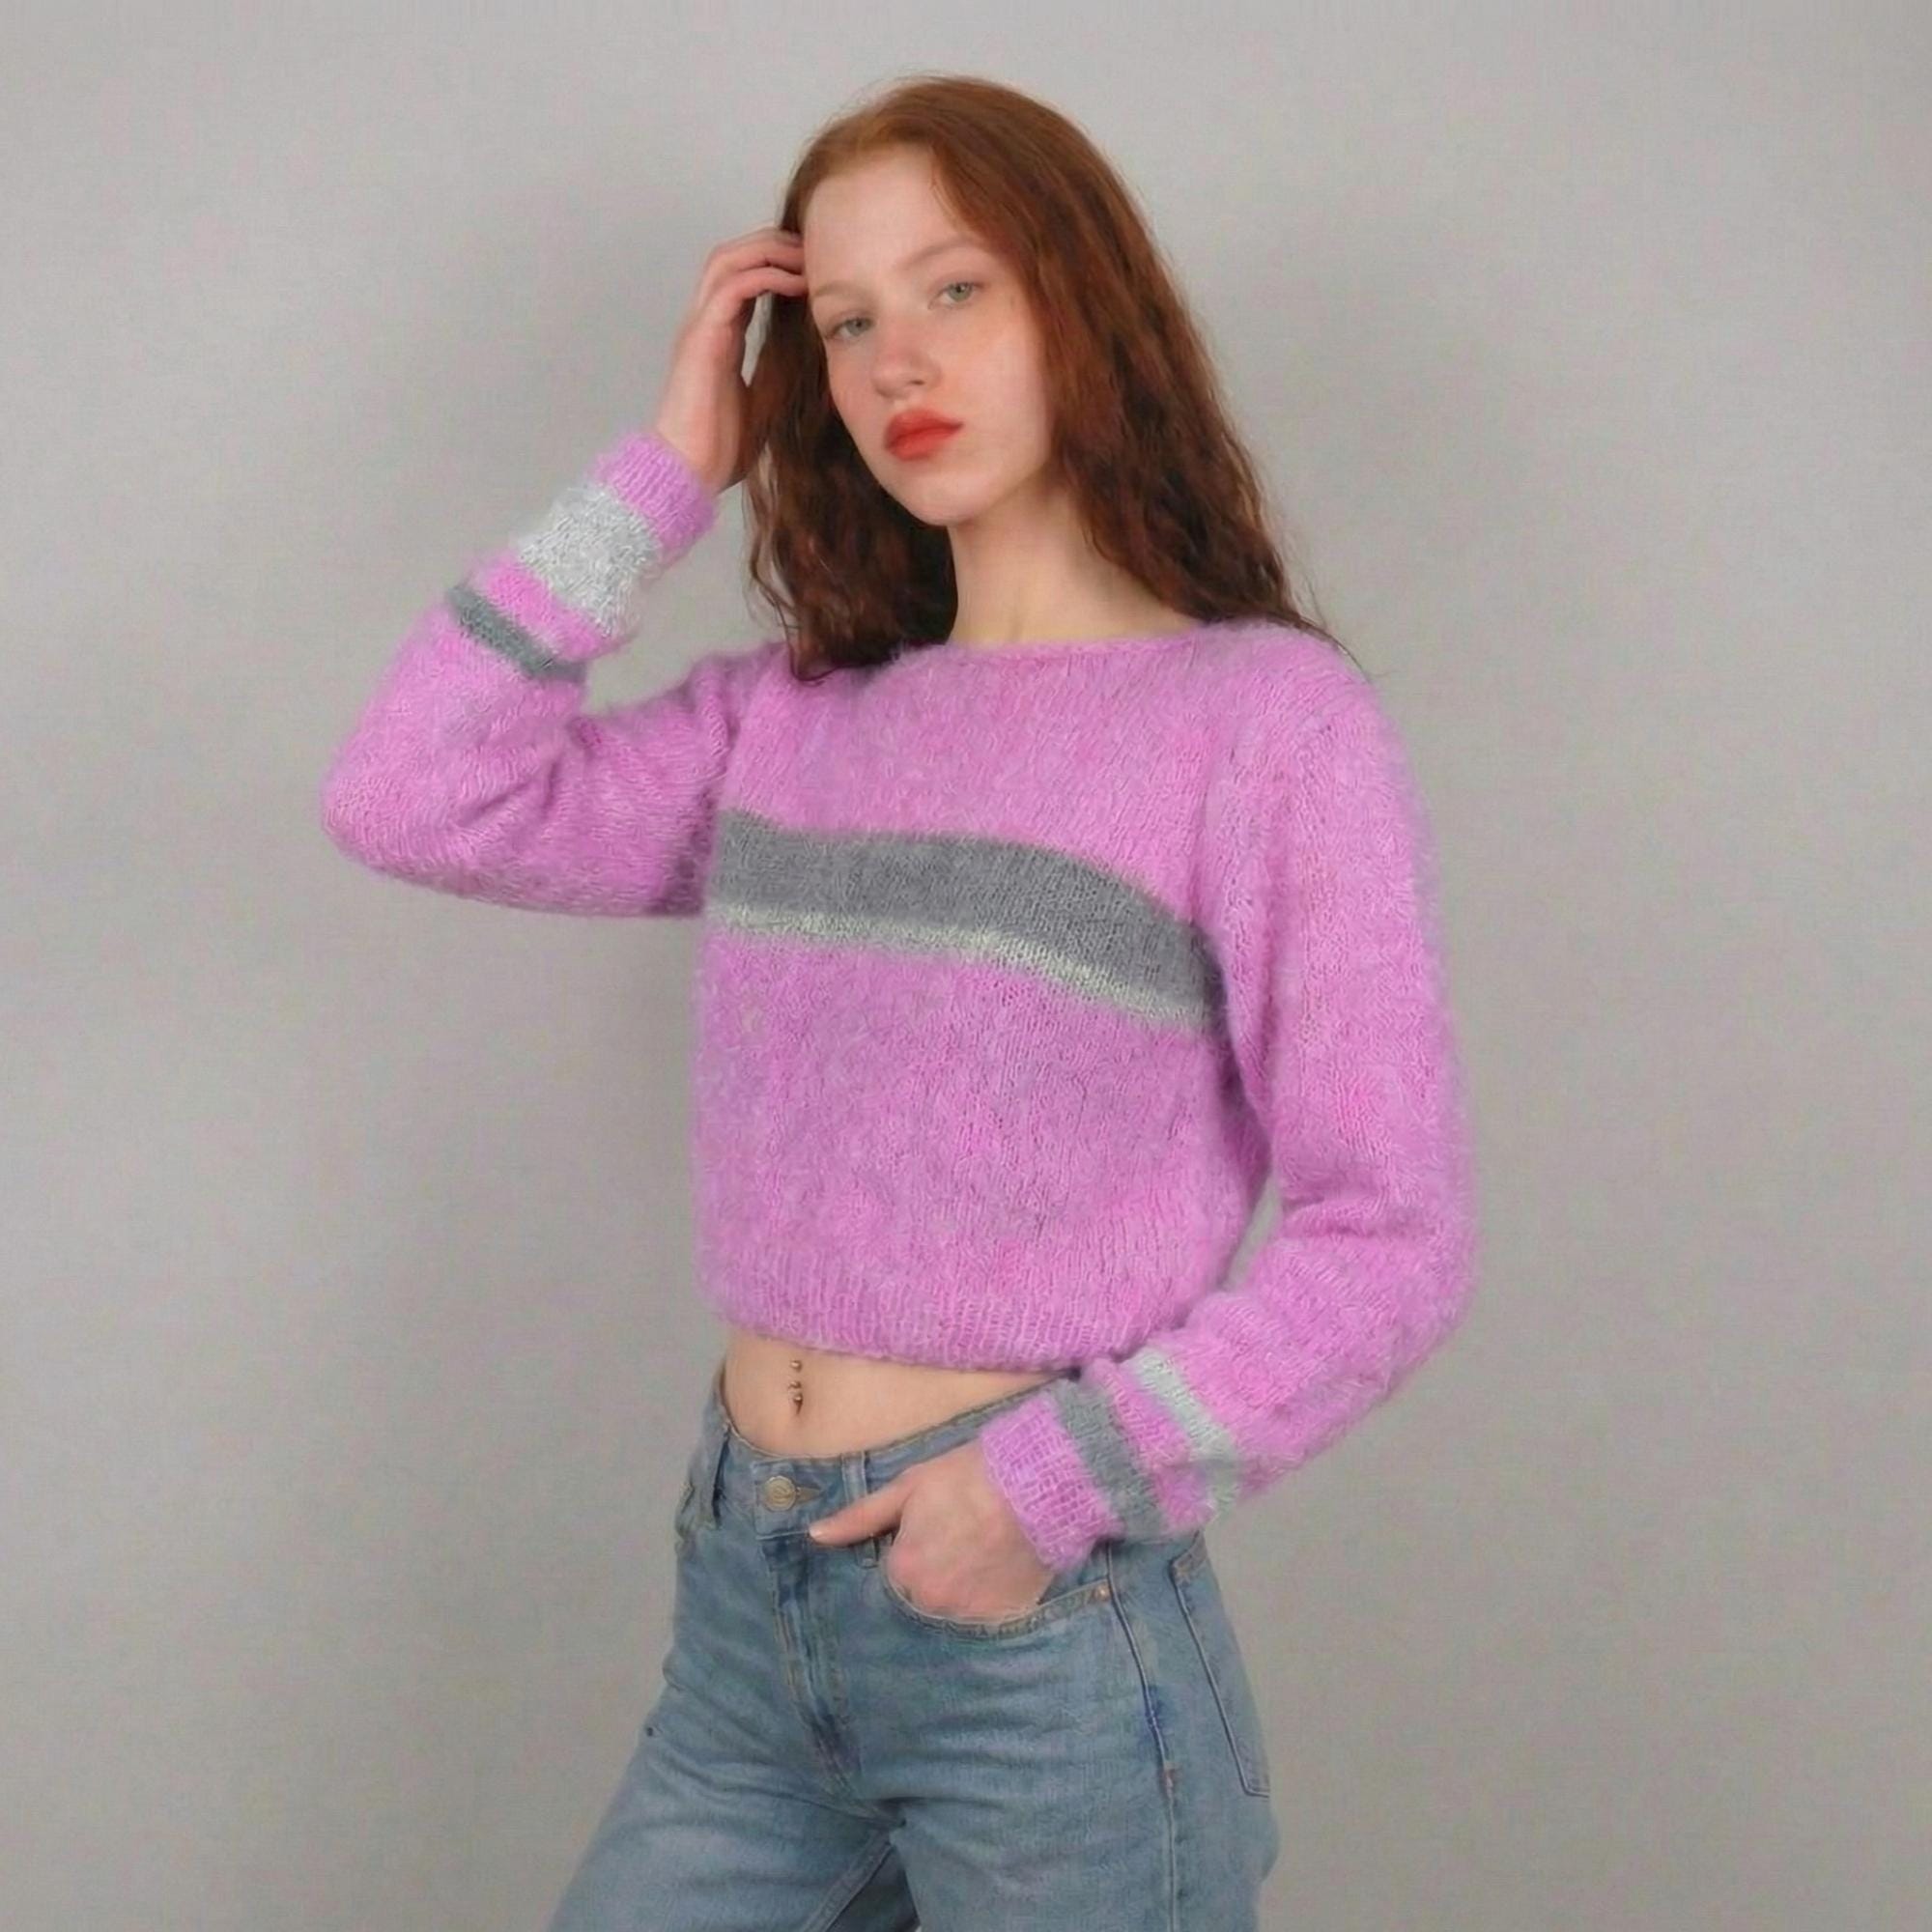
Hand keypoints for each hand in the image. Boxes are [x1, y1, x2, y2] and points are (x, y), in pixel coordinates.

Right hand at [652, 224, 806, 495]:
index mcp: (719, 337)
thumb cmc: (720, 448)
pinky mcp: (701, 338)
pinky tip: (796, 282)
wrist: (687, 472)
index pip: (742, 278)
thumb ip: (778, 373)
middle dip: (772, 243)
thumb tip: (812, 359)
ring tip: (806, 256)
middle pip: (731, 256)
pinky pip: (731, 287)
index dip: (774, 262)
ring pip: (726, 260)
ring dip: (768, 250)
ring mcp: (699, 327)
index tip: (815, 267)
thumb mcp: (763, 402)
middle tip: (814, 249)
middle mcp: (705, 324)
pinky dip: (765, 275)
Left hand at [808, 1437, 1057, 1620]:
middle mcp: (930, 1604)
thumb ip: (860, 1517)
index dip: (903, 1563)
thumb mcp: (908, 1488)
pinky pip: (981, 1625)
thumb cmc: (967, 1477)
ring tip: (972, 1565)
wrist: (1036, 1481)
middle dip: (926, 1585)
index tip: (922, 1545)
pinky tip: (993, 1579)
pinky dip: (982, 1607)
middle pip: (917, 1604)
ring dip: (953, 1598)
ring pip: (948, 1616)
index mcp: (902, 1572)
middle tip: (949, 1553)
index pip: (888, 1585)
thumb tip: (815, 1536)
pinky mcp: (1002, 1622)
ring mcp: (968, 1618)